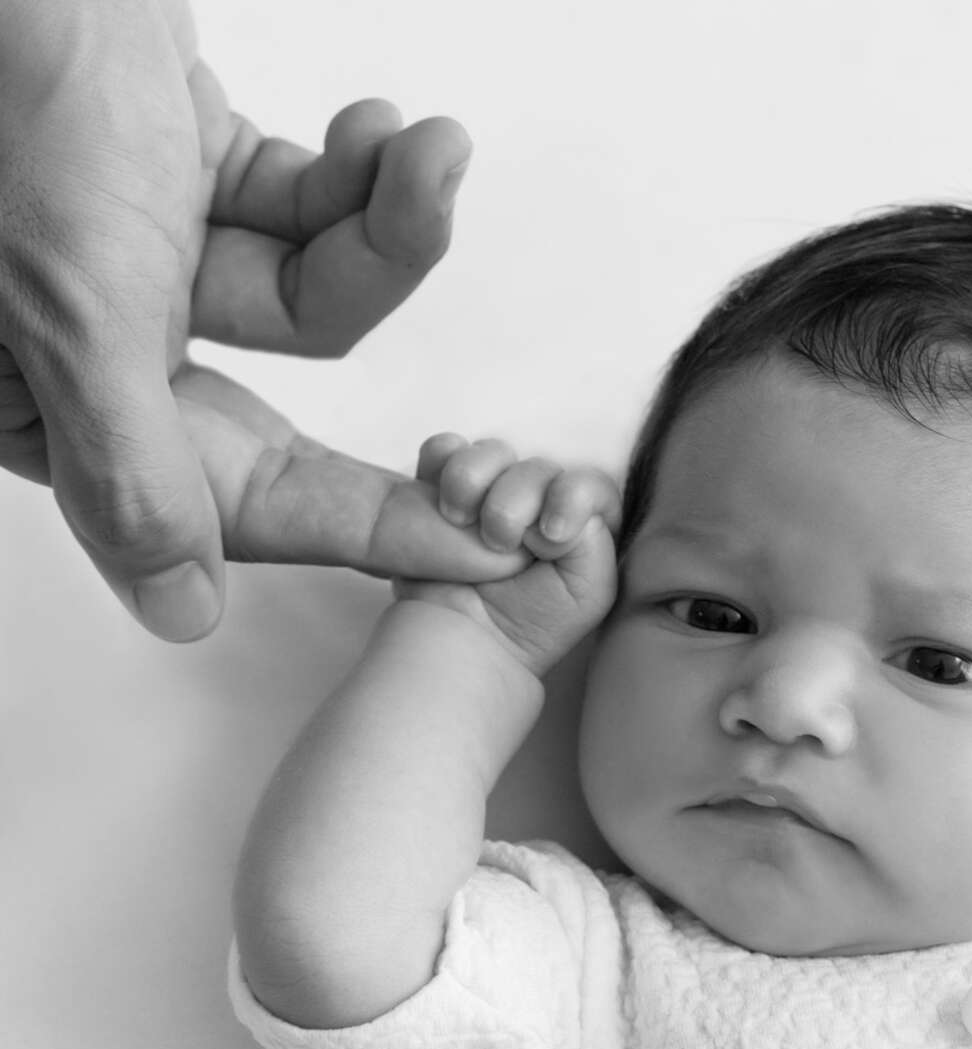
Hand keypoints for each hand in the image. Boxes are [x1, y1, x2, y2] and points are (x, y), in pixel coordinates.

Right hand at [0, 0, 468, 640]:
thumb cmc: (8, 105)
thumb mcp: (71, 315)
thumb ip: (132, 471)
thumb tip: (179, 610)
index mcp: (53, 409)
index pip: (241, 506)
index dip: (372, 529)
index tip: (489, 553)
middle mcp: (98, 351)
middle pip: (295, 417)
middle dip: (396, 392)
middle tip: (513, 438)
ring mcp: (145, 260)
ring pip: (316, 290)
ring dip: (389, 225)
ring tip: (431, 151)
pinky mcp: (185, 176)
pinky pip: (305, 208)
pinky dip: (356, 176)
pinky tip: (381, 126)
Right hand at [400, 436, 622, 677]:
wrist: (464, 639)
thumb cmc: (532, 622)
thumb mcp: (590, 588)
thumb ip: (595, 535)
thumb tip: (558, 497)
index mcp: (580, 523)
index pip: (588, 483)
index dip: (572, 495)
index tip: (551, 534)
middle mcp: (539, 502)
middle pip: (539, 466)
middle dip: (519, 499)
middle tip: (501, 541)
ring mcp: (491, 494)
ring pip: (493, 452)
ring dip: (477, 481)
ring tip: (464, 523)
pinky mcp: (445, 491)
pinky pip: (444, 450)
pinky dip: (442, 462)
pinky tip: (446, 503)